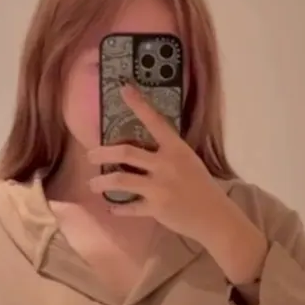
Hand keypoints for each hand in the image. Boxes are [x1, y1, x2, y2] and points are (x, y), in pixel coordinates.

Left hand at [87, 83, 267, 282]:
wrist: (214, 215)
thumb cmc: (201, 185)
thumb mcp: (188, 161)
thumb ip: (167, 154)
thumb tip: (141, 149)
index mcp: (176, 149)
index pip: (155, 121)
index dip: (138, 104)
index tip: (123, 89)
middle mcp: (165, 164)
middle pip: (126, 152)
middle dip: (103, 153)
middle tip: (90, 155)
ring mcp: (159, 187)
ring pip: (121, 180)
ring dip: (102, 182)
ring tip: (93, 184)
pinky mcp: (155, 208)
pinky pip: (130, 207)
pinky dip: (118, 208)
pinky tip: (112, 207)